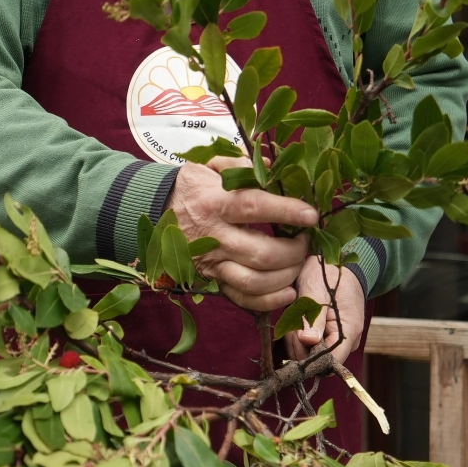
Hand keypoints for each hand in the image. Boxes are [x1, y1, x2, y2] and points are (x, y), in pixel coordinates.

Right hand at [169, 156, 318, 311]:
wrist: (156, 211)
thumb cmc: (191, 187)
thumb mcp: (209, 166)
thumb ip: (240, 165)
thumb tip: (272, 166)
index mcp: (213, 202)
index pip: (254, 206)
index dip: (286, 211)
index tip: (311, 215)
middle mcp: (213, 236)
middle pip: (261, 252)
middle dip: (293, 250)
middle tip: (306, 241)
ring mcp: (212, 262)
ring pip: (254, 280)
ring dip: (286, 275)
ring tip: (299, 262)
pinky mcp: (212, 280)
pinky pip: (242, 298)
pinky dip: (268, 301)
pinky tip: (288, 290)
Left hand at [284, 257, 364, 365]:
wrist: (337, 263)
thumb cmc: (328, 274)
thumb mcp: (316, 290)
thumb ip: (313, 317)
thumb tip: (308, 341)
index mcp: (348, 331)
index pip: (330, 360)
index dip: (310, 357)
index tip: (295, 338)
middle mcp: (346, 341)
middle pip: (317, 359)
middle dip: (299, 344)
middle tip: (293, 319)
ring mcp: (337, 339)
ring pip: (311, 353)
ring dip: (297, 339)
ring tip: (296, 315)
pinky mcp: (329, 336)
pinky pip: (311, 345)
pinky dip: (299, 335)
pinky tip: (298, 318)